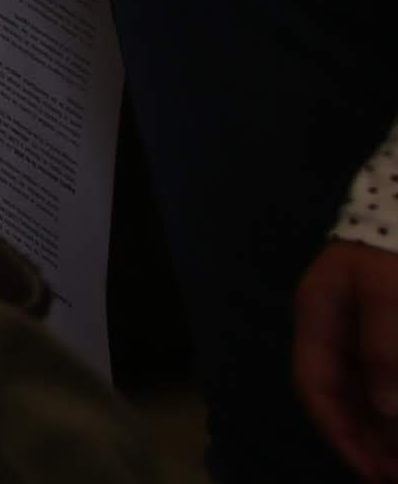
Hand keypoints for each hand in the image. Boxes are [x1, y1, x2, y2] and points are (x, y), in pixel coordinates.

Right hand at [300, 241, 397, 479]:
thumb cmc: (397, 243)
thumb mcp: (390, 293)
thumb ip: (385, 351)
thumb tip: (386, 414)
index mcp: (320, 314)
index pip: (315, 386)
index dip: (342, 435)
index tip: (376, 473)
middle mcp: (335, 324)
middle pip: (342, 394)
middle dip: (370, 437)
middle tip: (397, 472)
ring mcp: (363, 323)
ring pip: (368, 387)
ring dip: (386, 423)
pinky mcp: (387, 321)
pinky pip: (385, 371)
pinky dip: (394, 397)